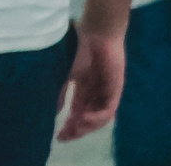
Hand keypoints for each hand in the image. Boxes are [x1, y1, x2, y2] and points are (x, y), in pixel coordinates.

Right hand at [58, 19, 125, 140]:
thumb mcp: (66, 72)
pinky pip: (108, 109)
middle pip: (88, 119)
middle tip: (63, 137)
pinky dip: (97, 117)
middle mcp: (97, 94)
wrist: (96, 32)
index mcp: (84, 90)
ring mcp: (107, 92)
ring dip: (87, 126)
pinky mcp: (115, 89)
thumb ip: (60, 91)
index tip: (57, 136)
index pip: (77, 113)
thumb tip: (54, 110)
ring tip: (74, 128)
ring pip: (100, 117)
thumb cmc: (79, 46)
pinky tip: (85, 118)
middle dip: (76, 130)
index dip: (68, 126)